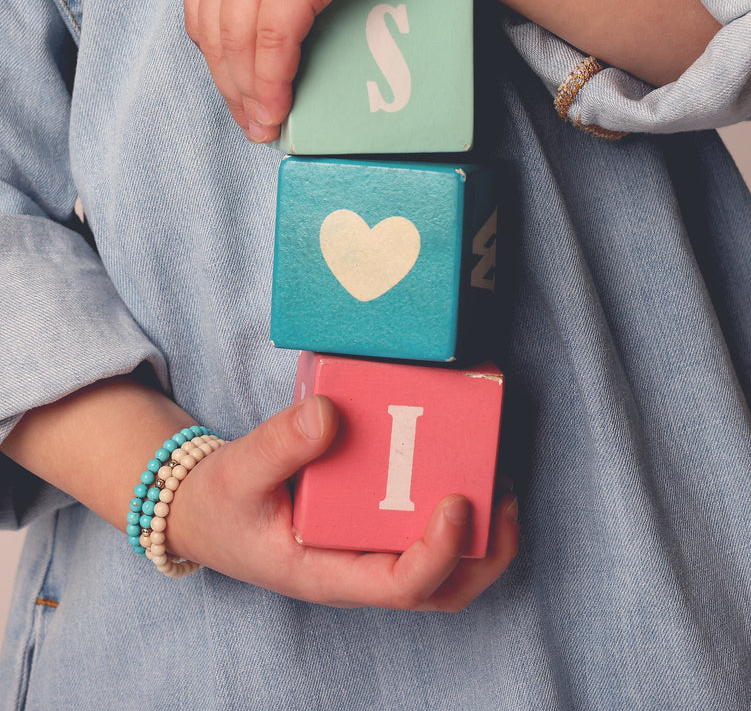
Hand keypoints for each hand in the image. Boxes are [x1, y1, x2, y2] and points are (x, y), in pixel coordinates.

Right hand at [167, 395, 518, 610]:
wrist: (205, 512)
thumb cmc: (222, 502)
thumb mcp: (237, 472)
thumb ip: (278, 444)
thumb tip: (328, 413)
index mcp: (327, 573)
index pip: (401, 587)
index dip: (441, 553)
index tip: (458, 503)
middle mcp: (357, 572)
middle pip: (442, 590)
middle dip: (487, 553)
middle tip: (506, 495)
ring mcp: (367, 554)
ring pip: (443, 571)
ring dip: (483, 537)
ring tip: (501, 484)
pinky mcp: (369, 530)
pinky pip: (422, 532)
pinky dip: (456, 513)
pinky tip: (459, 466)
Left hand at [183, 0, 434, 141]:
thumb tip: (246, 58)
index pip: (201, 15)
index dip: (219, 69)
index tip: (239, 102)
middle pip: (215, 34)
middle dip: (233, 90)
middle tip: (254, 126)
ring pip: (240, 42)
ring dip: (252, 94)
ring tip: (268, 126)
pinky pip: (275, 41)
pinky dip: (275, 81)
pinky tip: (281, 106)